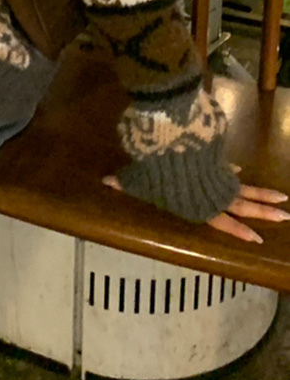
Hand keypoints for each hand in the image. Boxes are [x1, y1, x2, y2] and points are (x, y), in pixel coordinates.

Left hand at [102, 165, 289, 244]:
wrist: (175, 138)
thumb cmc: (154, 167)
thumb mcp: (134, 178)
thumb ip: (123, 183)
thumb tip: (108, 182)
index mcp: (197, 206)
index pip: (222, 223)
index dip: (239, 231)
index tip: (257, 240)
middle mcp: (213, 193)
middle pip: (244, 206)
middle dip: (265, 213)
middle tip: (285, 216)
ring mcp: (219, 174)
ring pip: (246, 187)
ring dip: (264, 194)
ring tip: (284, 200)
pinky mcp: (219, 156)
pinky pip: (228, 167)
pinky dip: (235, 172)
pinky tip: (242, 172)